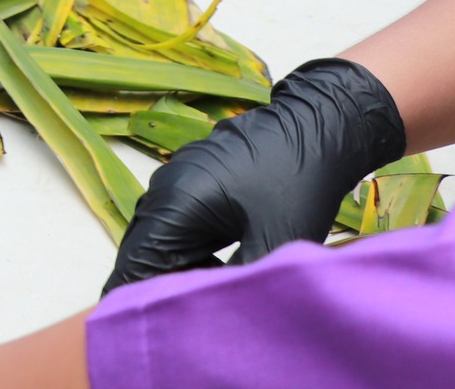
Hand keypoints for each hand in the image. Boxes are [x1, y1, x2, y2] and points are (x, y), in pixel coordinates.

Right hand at [103, 58, 405, 290]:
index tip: (166, 328)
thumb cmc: (298, 181)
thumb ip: (237, 283)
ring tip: (216, 291)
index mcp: (175, 203)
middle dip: (166, 287)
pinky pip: (178, 223)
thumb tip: (214, 314)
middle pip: (145, 254)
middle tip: (199, 314)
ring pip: (162, 239)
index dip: (145, 302)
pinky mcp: (193, 177)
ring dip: (181, 269)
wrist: (319, 125)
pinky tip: (223, 263)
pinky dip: (192, 249)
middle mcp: (165, 188)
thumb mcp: (276, 242)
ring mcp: (177, 179)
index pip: (135, 266)